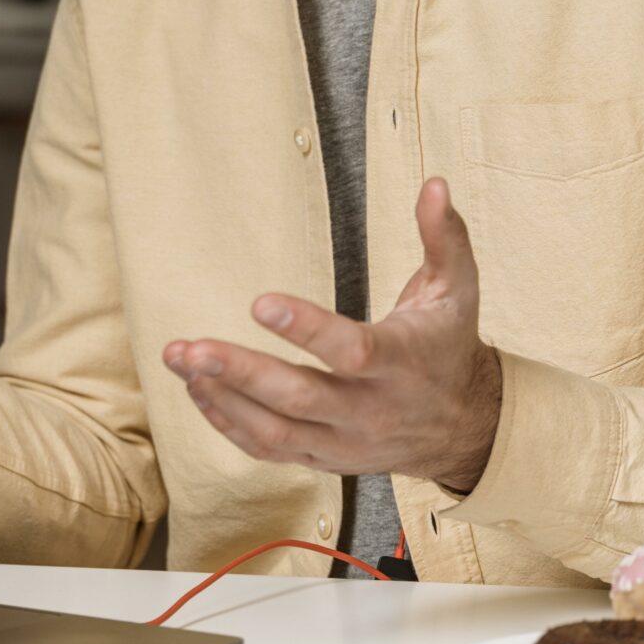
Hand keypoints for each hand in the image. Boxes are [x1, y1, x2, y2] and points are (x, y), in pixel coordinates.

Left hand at [163, 176, 502, 492]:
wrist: (463, 428)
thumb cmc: (448, 346)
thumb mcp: (458, 289)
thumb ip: (444, 237)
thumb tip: (433, 184)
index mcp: (402, 363)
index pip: (351, 351)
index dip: (306, 329)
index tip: (259, 302)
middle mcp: (370, 410)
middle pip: (298, 397)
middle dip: (240, 372)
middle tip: (190, 348)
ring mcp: (343, 441)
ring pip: (275, 430)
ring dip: (221, 397)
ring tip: (179, 360)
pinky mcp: (323, 459)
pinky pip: (268, 449)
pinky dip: (228, 422)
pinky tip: (197, 389)